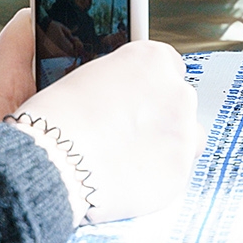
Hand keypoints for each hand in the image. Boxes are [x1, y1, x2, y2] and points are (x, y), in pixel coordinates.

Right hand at [7, 39, 199, 224]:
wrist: (54, 165)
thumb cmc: (57, 120)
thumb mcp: (84, 79)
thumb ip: (117, 83)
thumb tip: (119, 96)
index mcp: (153, 60)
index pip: (168, 65)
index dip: (150, 86)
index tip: (137, 101)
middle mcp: (178, 92)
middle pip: (179, 103)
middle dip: (158, 119)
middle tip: (124, 136)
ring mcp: (184, 134)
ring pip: (187, 139)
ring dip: (166, 148)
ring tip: (128, 162)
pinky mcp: (179, 173)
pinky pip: (173, 174)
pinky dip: (154, 179)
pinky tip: (124, 182)